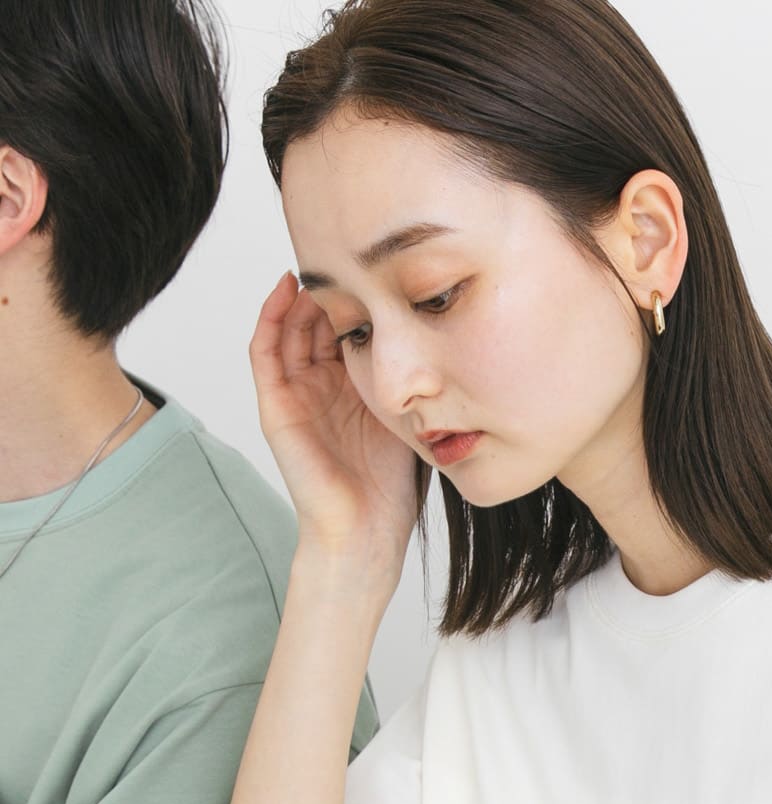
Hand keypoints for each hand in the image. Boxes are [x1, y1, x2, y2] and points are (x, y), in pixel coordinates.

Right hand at [248, 271, 428, 578]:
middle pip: (315, 318)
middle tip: (342, 242)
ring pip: (288, 326)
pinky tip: (286, 288)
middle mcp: (319, 385)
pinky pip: (264, 352)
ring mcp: (295, 394)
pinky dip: (270, 317)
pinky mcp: (276, 408)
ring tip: (316, 253)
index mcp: (351, 385)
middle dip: (328, 281)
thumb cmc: (393, 486)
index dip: (356, 290)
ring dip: (300, 291)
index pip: (346, 324)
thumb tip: (447, 330)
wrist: (367, 532)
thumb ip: (416, 376)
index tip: (376, 256)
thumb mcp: (412, 412)